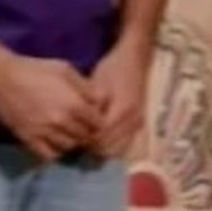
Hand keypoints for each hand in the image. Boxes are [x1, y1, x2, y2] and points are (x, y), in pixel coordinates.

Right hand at [0, 53, 105, 160]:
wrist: (2, 77)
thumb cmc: (36, 69)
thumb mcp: (66, 70)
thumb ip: (85, 87)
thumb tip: (100, 101)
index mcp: (72, 104)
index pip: (98, 123)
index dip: (100, 122)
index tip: (97, 117)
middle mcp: (60, 122)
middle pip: (85, 137)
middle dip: (89, 133)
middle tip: (86, 127)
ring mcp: (44, 132)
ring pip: (69, 147)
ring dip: (74, 142)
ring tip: (71, 133)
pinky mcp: (28, 139)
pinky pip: (48, 155)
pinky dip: (55, 152)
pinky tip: (55, 142)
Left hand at [86, 39, 151, 158]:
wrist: (134, 60)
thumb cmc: (112, 69)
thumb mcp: (97, 85)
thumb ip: (90, 107)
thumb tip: (80, 126)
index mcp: (122, 110)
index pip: (99, 136)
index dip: (84, 138)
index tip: (72, 134)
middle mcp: (132, 121)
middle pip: (108, 147)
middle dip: (91, 146)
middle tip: (77, 138)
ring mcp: (138, 124)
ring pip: (117, 150)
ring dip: (101, 149)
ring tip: (88, 140)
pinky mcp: (139, 124)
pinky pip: (124, 145)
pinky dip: (112, 146)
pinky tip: (101, 139)